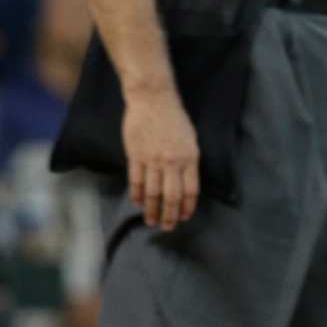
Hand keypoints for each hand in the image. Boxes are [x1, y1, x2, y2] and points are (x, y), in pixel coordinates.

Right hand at [123, 87, 199, 231]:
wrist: (153, 100)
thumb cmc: (175, 118)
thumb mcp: (191, 140)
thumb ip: (189, 162)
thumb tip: (185, 183)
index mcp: (190, 158)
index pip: (190, 190)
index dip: (187, 207)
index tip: (184, 217)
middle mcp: (172, 161)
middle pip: (171, 196)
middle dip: (170, 215)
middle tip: (167, 227)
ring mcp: (152, 159)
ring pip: (152, 192)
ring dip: (152, 210)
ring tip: (151, 221)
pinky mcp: (135, 155)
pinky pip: (136, 181)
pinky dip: (137, 194)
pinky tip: (138, 203)